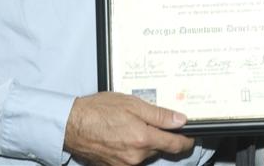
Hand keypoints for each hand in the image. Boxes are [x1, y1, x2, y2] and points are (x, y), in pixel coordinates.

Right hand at [63, 92, 194, 165]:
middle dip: (160, 136)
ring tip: (130, 124)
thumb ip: (159, 114)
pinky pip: (131, 158)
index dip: (187, 140)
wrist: (72, 125)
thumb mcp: (132, 104)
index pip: (175, 145)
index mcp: (143, 139)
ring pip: (146, 153)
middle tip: (151, 120)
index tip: (191, 136)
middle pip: (160, 148)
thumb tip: (181, 120)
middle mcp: (136, 156)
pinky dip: (132, 148)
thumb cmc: (99, 110)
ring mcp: (125, 164)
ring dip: (145, 142)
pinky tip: (121, 135)